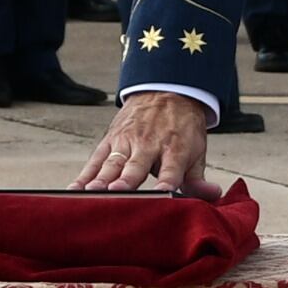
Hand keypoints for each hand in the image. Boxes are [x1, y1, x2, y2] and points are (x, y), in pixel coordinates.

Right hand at [72, 89, 213, 193]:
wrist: (166, 91)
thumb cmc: (182, 129)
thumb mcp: (197, 150)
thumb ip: (198, 178)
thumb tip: (213, 196)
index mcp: (174, 149)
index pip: (171, 170)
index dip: (167, 182)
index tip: (162, 195)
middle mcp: (148, 145)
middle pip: (136, 167)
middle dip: (126, 181)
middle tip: (117, 194)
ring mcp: (126, 141)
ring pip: (112, 163)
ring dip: (102, 179)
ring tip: (92, 193)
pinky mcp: (110, 140)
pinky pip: (95, 160)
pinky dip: (84, 175)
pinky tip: (74, 190)